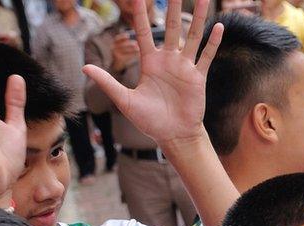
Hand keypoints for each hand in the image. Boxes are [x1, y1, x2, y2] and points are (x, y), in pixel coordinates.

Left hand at [83, 0, 222, 148]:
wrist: (173, 135)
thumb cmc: (149, 121)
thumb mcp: (124, 100)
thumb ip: (107, 82)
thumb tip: (85, 67)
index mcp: (150, 63)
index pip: (144, 32)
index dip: (142, 15)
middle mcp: (168, 61)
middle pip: (170, 28)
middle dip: (171, 8)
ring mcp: (185, 67)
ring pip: (192, 36)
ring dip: (197, 17)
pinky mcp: (198, 77)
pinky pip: (206, 56)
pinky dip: (213, 42)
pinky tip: (219, 27)